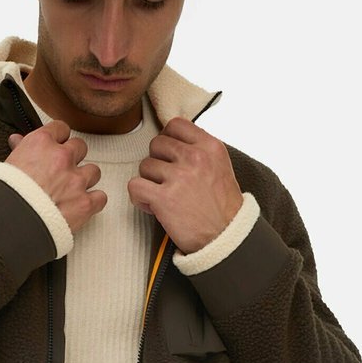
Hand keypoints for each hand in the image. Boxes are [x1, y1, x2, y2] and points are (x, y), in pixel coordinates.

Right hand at [7, 121, 106, 233]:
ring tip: (73, 191)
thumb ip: (19, 150)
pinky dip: (94, 202)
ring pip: (93, 171)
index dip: (59, 138)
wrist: (11, 222)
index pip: (60, 128)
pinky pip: (100, 197)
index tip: (57, 146)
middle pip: (80, 147)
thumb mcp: (7, 166)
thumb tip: (17, 140)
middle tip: (63, 171)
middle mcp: (62, 158)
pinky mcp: (85, 203)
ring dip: (85, 179)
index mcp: (41, 144)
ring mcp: (76, 181)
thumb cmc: (5, 196)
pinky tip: (83, 206)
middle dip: (73, 158)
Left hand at [127, 117, 242, 253]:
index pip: (174, 125)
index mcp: (210, 146)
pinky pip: (135, 186)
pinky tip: (151, 206)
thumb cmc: (223, 207)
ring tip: (163, 196)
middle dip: (158, 162)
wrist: (226, 237)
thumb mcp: (220, 166)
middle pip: (156, 144)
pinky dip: (139, 197)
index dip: (167, 140)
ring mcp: (178, 177)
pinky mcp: (164, 198)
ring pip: (144, 165)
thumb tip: (174, 141)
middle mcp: (194, 157)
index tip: (169, 156)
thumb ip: (199, 150)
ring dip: (149, 182)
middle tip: (167, 181)